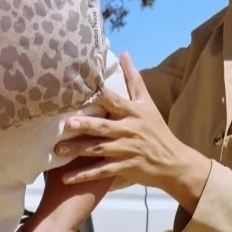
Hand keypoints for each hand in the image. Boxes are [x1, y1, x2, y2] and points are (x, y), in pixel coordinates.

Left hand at [55, 53, 211, 213]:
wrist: (173, 162)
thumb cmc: (157, 130)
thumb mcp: (147, 103)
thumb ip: (134, 79)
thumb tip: (124, 53)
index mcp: (133, 112)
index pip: (114, 100)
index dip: (98, 95)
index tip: (79, 89)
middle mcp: (129, 130)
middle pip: (104, 127)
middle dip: (86, 125)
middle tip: (67, 123)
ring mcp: (126, 150)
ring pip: (99, 150)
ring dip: (78, 150)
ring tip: (58, 149)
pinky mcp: (125, 168)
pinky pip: (101, 172)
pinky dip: (83, 176)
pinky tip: (66, 178)